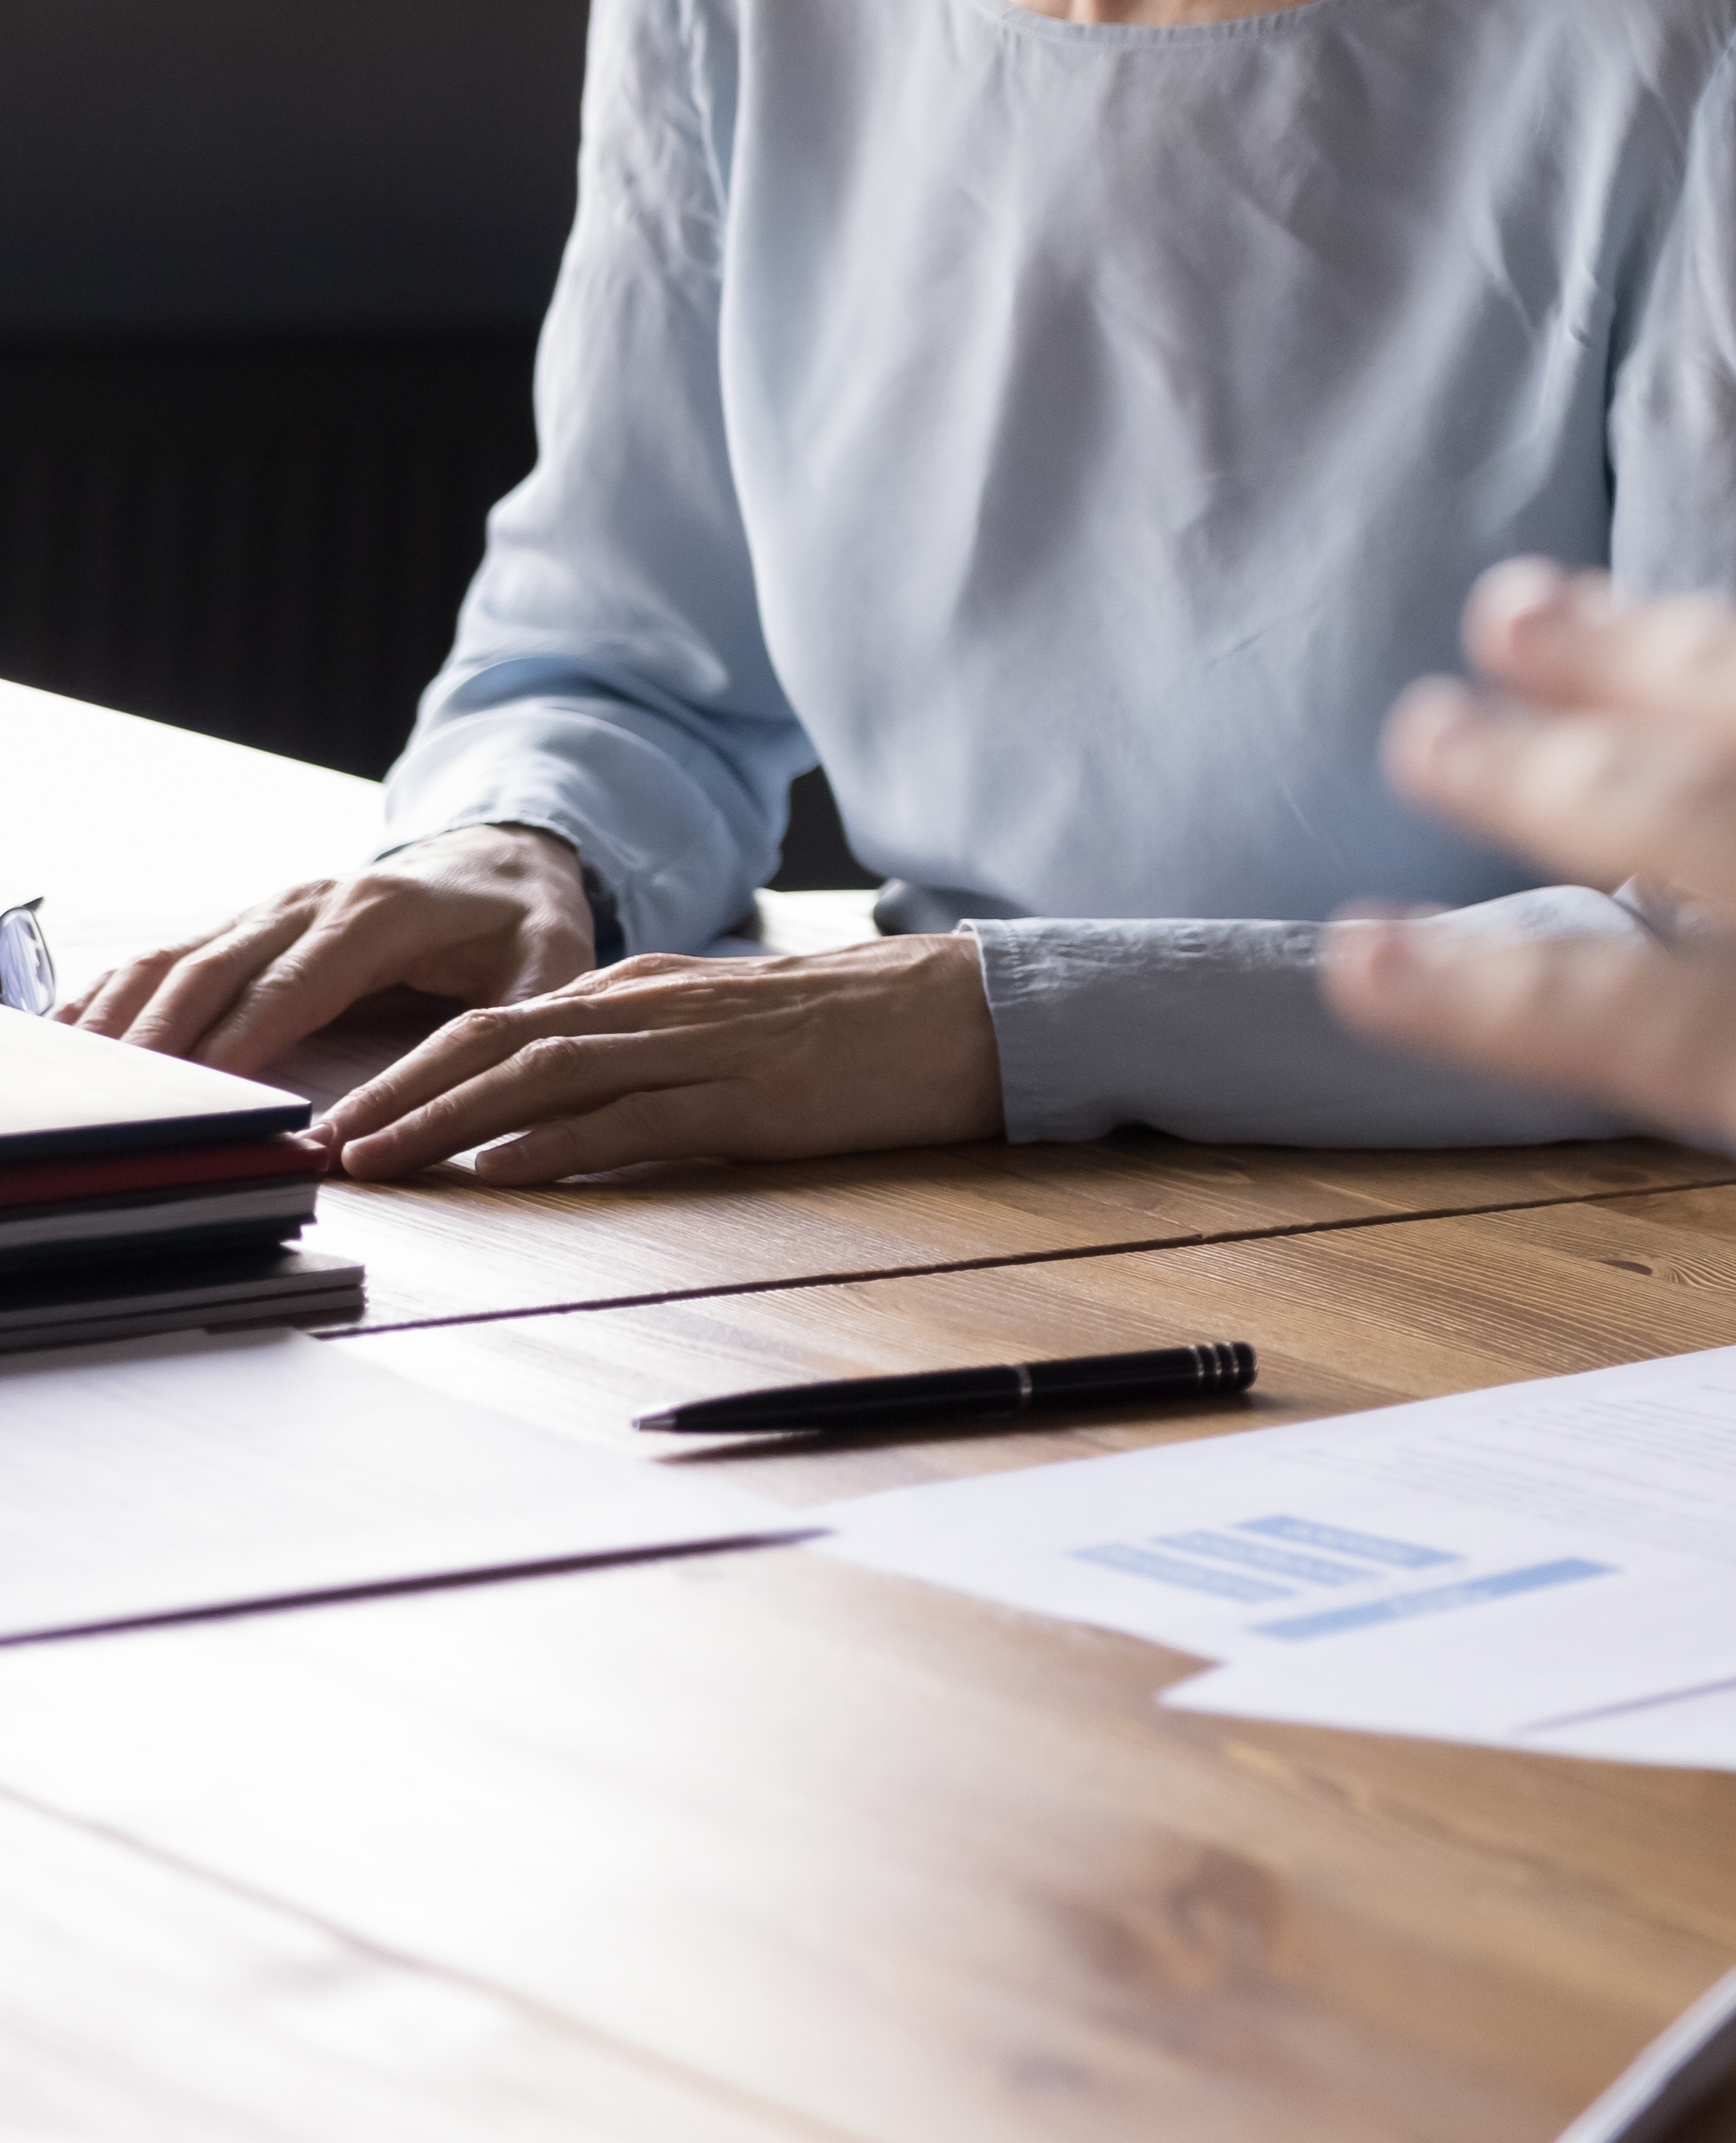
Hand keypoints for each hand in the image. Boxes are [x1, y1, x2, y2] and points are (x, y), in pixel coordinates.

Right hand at [72, 826, 597, 1070]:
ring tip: (90, 1081)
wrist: (505, 857)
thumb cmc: (526, 922)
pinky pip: (166, 955)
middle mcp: (312, 901)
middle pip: (217, 973)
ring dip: (125, 1018)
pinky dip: (115, 994)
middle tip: (131, 1109)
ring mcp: (270, 909)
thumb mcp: (553, 961)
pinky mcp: (246, 925)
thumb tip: (494, 1083)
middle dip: (165, 1040)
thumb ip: (525, 1015)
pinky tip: (77, 1037)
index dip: (243, 1040)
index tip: (205, 1096)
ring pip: (176, 960)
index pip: (295, 984)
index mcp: (382, 914)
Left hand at [308, 934, 1006, 1182]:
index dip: (413, 1066)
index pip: (505, 1019)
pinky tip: (495, 1169)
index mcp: (661, 989)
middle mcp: (666, 1006)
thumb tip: (564, 1108)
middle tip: (324, 1144)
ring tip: (374, 1160)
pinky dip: (549, 1144)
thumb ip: (661, 1052)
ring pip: (541, 1074)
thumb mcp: (746, 1028)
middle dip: (397, 1091)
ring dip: (443, 1119)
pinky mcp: (754, 1099)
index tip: (348, 1115)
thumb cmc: (878, 1029)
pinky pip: (631, 1119)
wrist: (990, 1010)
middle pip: (496, 1037)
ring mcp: (708, 1049)